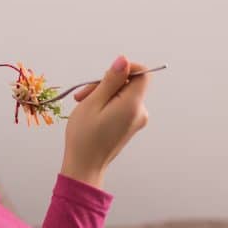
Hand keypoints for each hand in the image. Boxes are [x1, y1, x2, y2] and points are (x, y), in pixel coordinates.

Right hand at [60, 55, 150, 185]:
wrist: (85, 166)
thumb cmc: (85, 136)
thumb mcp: (94, 102)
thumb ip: (111, 80)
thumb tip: (124, 61)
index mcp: (133, 105)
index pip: (143, 74)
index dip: (127, 68)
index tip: (107, 74)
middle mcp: (140, 112)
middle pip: (130, 84)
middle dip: (107, 83)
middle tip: (84, 94)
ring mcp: (136, 120)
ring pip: (124, 94)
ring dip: (104, 94)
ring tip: (83, 104)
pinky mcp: (130, 126)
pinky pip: (122, 106)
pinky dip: (107, 104)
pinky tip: (92, 112)